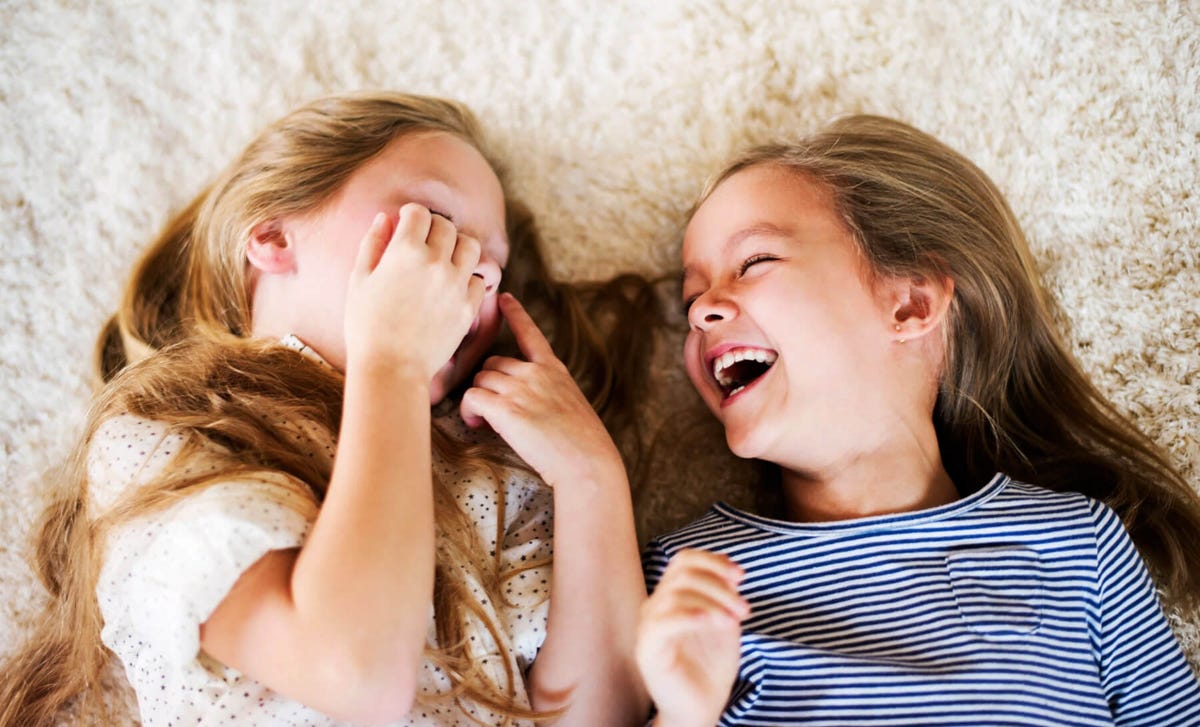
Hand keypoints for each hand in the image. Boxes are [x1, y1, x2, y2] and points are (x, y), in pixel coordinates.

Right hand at [344, 204, 483, 378]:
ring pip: (471, 246)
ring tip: (444, 261)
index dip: (411, 216)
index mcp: (405, 251)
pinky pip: (478, 280)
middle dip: (434, 230)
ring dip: (458, 248)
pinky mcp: (468, 307)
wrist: (390, 369)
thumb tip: (386, 217)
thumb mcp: (359, 280)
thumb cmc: (366, 326)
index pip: (419, 212)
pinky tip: (451, 288)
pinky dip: (467, 279)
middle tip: (423, 245)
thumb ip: (373, 243)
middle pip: (447, 227)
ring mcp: (456, 285)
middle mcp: (435, 262)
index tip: (407, 226)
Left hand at [459, 293, 622, 487]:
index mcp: (554, 370)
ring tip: (485, 422)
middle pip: (492, 362)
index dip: (516, 313)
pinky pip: (472, 398)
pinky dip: (468, 411)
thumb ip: (547, 393)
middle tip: (493, 410)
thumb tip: (522, 401)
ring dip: (478, 399)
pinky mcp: (506, 409)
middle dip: (488, 383)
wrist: (587, 462)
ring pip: (480, 379)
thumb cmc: (582, 444)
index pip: (531, 333)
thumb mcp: (571, 405)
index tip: (505, 298)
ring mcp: (521, 388)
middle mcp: (536, 373)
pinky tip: (477, 425)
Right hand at [637, 550, 747, 726]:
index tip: (741, 576)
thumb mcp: (724, 623)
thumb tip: (728, 565)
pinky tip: (713, 621)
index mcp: (671, 598)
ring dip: (713, 602)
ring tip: (734, 621)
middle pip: (683, 573)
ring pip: (676, 593)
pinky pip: (663, 622)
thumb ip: (723, 595)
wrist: (701, 709)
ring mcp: (648, 627)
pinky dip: (690, 616)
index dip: (713, 561)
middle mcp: (655, 607)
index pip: (684, 560)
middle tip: (744, 610)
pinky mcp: (648, 650)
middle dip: (720, 586)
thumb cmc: (710, 669)